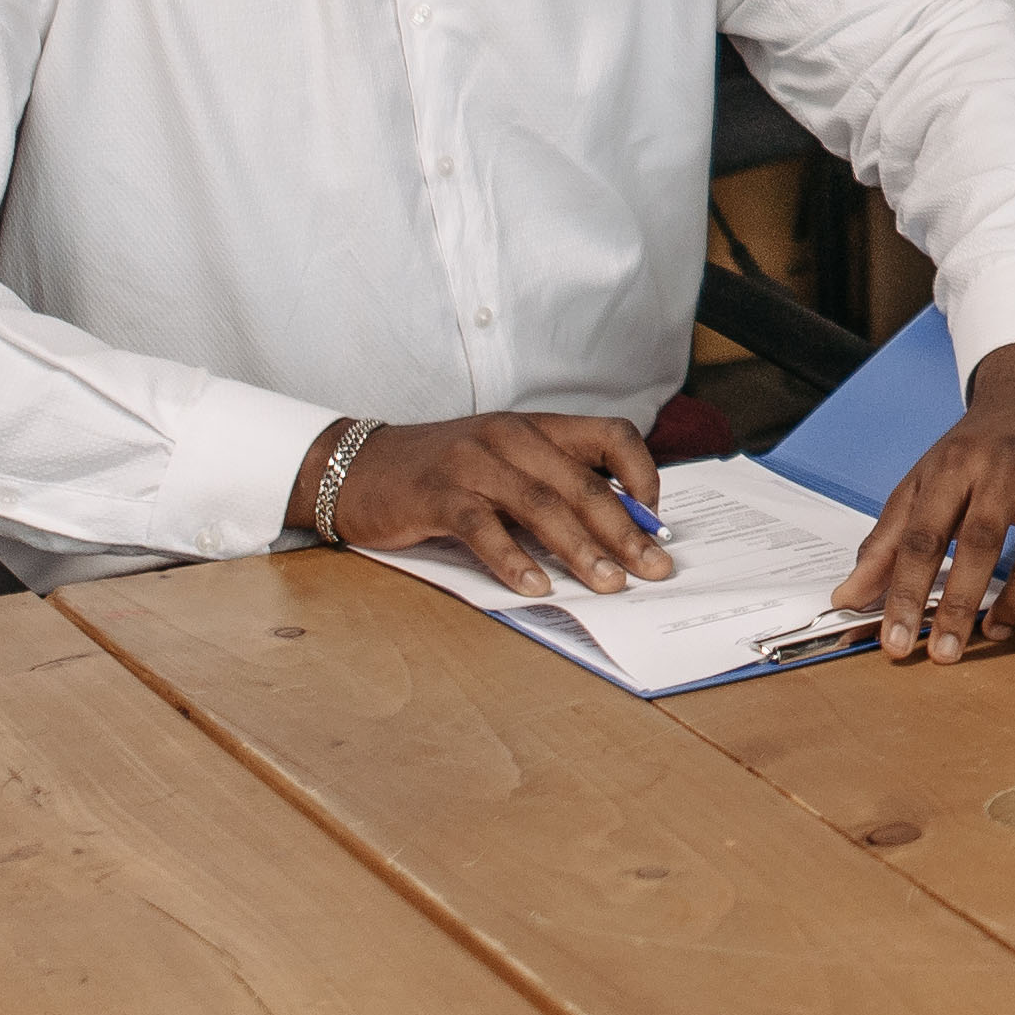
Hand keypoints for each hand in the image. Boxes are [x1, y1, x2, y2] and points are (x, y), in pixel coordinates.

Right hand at [308, 412, 675, 597]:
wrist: (357, 467)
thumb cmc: (441, 472)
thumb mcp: (505, 463)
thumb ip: (553, 485)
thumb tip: (615, 530)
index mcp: (536, 426)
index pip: (612, 435)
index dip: (644, 475)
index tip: (657, 520)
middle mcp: (510, 436)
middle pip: (583, 484)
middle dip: (625, 531)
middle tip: (654, 568)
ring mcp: (473, 463)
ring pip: (542, 507)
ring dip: (581, 551)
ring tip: (609, 585)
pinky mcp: (438, 494)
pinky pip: (485, 529)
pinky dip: (514, 561)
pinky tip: (537, 588)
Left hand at [830, 332, 1014, 656]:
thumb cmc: (976, 449)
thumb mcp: (922, 482)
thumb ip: (886, 543)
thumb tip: (848, 599)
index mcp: (956, 465)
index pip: (923, 534)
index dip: (907, 592)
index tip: (894, 639)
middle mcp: (1009, 470)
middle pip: (982, 541)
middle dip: (960, 604)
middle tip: (944, 652)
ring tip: (995, 631)